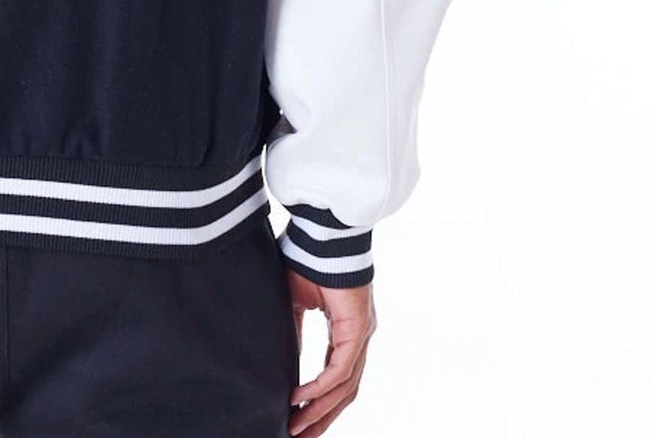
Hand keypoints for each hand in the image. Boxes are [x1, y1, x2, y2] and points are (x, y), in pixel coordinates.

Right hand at [286, 269, 376, 436]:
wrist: (322, 232)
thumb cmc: (308, 257)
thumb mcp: (296, 301)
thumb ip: (295, 330)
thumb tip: (287, 357)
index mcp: (347, 330)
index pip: (337, 375)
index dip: (319, 399)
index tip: (298, 416)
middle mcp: (358, 338)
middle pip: (344, 391)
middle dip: (321, 416)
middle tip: (299, 435)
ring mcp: (361, 336)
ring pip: (345, 387)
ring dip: (320, 410)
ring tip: (297, 426)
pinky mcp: (357, 330)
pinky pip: (340, 369)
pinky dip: (320, 387)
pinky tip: (301, 397)